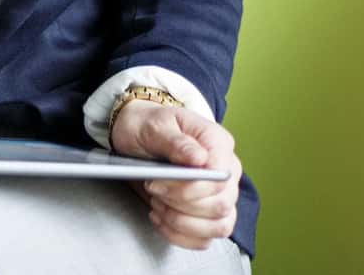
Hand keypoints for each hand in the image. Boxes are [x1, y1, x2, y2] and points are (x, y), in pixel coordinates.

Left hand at [113, 101, 241, 250]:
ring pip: (219, 226)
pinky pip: (206, 238)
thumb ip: (176, 141)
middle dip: (180, 204)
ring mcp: (222, 195)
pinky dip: (180, 235)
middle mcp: (227, 170)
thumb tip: (199, 158)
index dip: (190, 188)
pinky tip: (160, 218)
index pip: (220, 177)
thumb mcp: (154, 126)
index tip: (157, 183)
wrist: (136, 134)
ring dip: (182, 222)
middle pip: (220, 205)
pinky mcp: (211, 215)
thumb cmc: (147, 126)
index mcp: (218, 143)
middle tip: (152, 189)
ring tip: (156, 205)